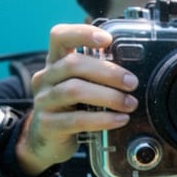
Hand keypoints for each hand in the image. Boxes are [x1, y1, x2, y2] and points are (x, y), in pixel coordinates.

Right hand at [15, 24, 138, 175]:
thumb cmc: (71, 109)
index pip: (59, 36)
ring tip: (129, 104)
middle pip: (72, 64)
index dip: (82, 33)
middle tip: (131, 83)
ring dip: (108, 96)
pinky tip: (120, 119)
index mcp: (55, 63)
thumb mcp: (81, 86)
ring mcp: (43, 101)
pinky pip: (77, 120)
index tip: (107, 39)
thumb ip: (97, 74)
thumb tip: (132, 70)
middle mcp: (45, 78)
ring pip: (74, 90)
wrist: (47, 143)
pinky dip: (103, 119)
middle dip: (107, 72)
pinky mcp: (47, 125)